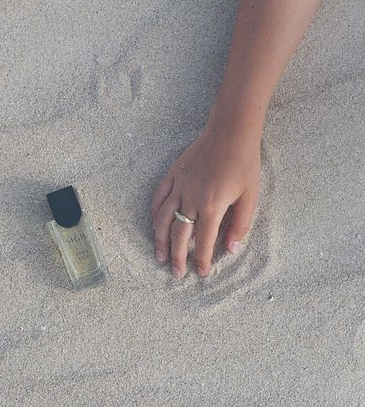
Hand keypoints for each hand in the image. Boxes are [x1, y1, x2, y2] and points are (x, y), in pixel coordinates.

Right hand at [151, 115, 260, 276]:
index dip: (202, 260)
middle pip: (180, 234)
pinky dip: (155, 213)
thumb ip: (241, 225)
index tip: (201, 273)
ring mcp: (180, 185)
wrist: (230, 132)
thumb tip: (231, 248)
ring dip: (160, 239)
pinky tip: (155, 224)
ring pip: (164, 218)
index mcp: (213, 205)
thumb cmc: (244, 164)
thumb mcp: (251, 197)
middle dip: (178, 257)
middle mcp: (191, 198)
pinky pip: (159, 197)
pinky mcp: (174, 174)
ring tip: (160, 255)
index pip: (204, 241)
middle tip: (176, 273)